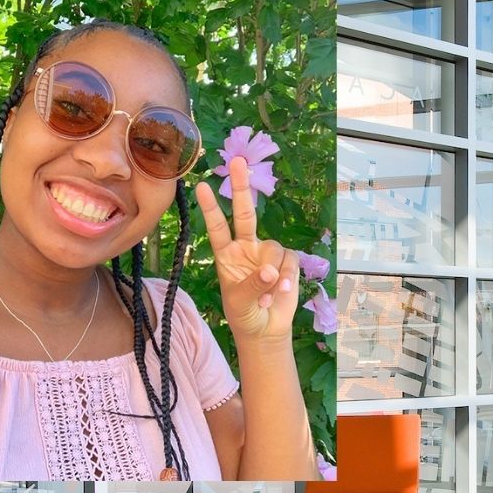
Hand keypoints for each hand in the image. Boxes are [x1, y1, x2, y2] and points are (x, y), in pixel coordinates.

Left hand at [197, 158, 298, 340]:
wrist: (265, 330)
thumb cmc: (244, 314)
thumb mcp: (239, 302)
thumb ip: (253, 284)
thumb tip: (271, 269)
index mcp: (226, 254)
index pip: (217, 227)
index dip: (211, 208)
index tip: (203, 186)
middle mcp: (246, 248)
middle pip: (244, 213)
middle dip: (241, 188)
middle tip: (237, 161)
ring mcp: (267, 253)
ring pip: (274, 249)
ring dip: (274, 275)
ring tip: (268, 297)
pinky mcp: (287, 262)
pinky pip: (290, 261)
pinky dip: (287, 278)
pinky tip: (281, 293)